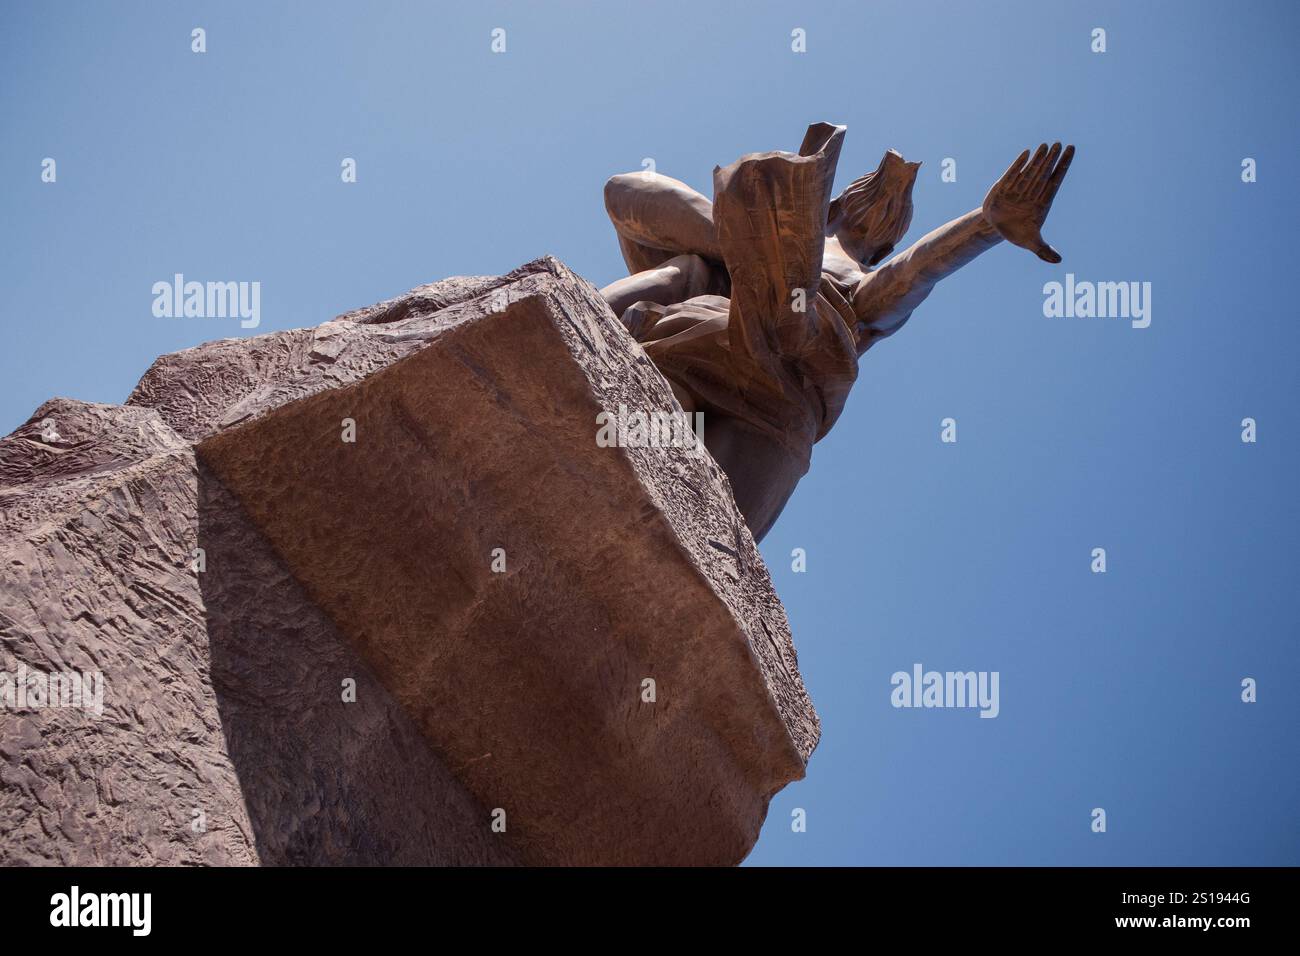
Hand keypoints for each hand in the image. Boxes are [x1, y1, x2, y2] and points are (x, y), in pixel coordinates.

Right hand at [982, 143, 1074, 262]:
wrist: (996, 228)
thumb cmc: (1017, 232)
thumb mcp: (1031, 242)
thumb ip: (1044, 250)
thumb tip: (1058, 261)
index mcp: (1043, 201)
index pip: (1056, 180)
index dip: (1064, 165)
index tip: (1071, 150)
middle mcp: (1033, 191)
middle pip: (1045, 172)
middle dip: (1052, 159)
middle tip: (1059, 144)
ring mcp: (1020, 186)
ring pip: (1031, 170)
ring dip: (1039, 158)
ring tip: (1046, 145)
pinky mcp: (1005, 185)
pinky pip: (1013, 172)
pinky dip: (1019, 164)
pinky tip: (1027, 153)